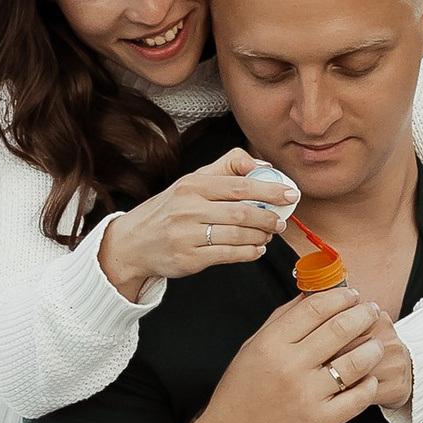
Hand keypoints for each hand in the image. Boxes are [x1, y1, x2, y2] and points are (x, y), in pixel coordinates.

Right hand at [99, 150, 298, 298]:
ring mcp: (187, 235)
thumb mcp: (191, 182)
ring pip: (237, 235)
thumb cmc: (168, 210)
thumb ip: (225, 168)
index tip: (290, 193)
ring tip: (269, 234)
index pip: (239, 185)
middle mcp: (188, 208)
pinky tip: (256, 249)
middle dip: (268, 217)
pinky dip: (248, 252)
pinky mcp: (189, 258)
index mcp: (193, 185)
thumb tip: (260, 164)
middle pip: (242, 212)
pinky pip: (228, 255)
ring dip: (261, 236)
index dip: (270, 189)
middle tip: (281, 220)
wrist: (133, 243)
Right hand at [199, 286, 392, 422]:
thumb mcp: (251, 350)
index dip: (340, 296)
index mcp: (270, 344)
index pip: (315, 307)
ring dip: (373, 347)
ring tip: (376, 343)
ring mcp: (307, 395)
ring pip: (356, 361)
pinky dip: (369, 383)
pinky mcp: (321, 421)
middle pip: (340, 328)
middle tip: (372, 311)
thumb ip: (280, 320)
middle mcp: (290, 366)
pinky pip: (359, 397)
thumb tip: (310, 293)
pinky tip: (367, 377)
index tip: (352, 294)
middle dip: (363, 314)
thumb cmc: (239, 395)